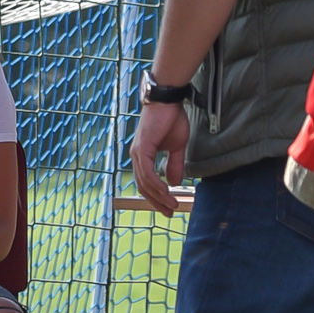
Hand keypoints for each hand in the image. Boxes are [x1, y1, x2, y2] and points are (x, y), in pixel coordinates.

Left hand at [129, 100, 190, 215]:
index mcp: (143, 155)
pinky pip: (148, 173)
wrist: (168, 100)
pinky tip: (167, 192)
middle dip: (157, 202)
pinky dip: (157, 185)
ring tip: (172, 205)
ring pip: (145, 183)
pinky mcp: (143, 148)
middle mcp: (137, 155)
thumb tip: (174, 183)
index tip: (169, 208)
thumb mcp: (176, 147)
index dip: (157, 197)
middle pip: (143, 187)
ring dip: (159, 197)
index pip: (146, 183)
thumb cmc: (171, 119)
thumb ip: (174, 164)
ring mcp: (138, 152)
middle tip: (170, 213)